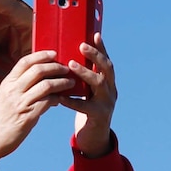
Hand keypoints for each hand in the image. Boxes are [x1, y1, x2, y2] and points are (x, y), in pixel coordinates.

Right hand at [0, 50, 74, 170]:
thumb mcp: (5, 96)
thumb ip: (18, 86)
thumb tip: (39, 79)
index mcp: (7, 83)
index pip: (25, 62)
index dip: (41, 55)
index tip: (53, 53)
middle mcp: (13, 90)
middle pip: (38, 70)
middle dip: (55, 67)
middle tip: (66, 68)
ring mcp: (20, 103)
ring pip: (46, 85)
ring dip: (61, 82)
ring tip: (70, 83)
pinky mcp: (28, 117)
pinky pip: (48, 102)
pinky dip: (58, 98)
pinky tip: (62, 99)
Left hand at [59, 32, 117, 157]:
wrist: (94, 137)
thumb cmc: (87, 107)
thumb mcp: (88, 90)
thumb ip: (82, 76)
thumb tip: (66, 55)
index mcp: (108, 82)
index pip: (106, 61)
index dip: (102, 48)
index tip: (95, 33)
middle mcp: (111, 90)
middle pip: (107, 69)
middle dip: (95, 56)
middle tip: (81, 46)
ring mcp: (107, 103)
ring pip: (98, 84)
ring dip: (85, 73)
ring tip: (71, 65)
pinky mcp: (98, 116)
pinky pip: (85, 106)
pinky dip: (71, 100)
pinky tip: (59, 96)